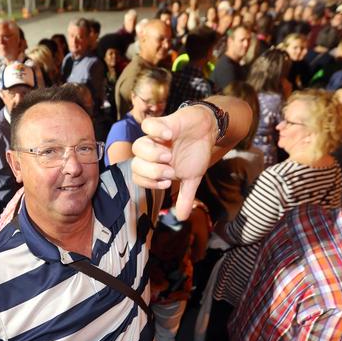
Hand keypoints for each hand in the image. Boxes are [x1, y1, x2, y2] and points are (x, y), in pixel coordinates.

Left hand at [131, 104, 215, 219]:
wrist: (206, 130)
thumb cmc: (195, 153)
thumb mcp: (192, 178)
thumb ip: (185, 196)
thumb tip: (181, 218)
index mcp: (154, 166)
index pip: (138, 177)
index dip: (149, 183)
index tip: (167, 183)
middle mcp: (151, 153)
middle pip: (135, 164)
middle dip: (152, 171)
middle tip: (170, 171)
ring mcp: (155, 138)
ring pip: (138, 146)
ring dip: (153, 154)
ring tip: (169, 155)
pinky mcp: (162, 122)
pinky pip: (148, 125)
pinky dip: (157, 131)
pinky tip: (170, 135)